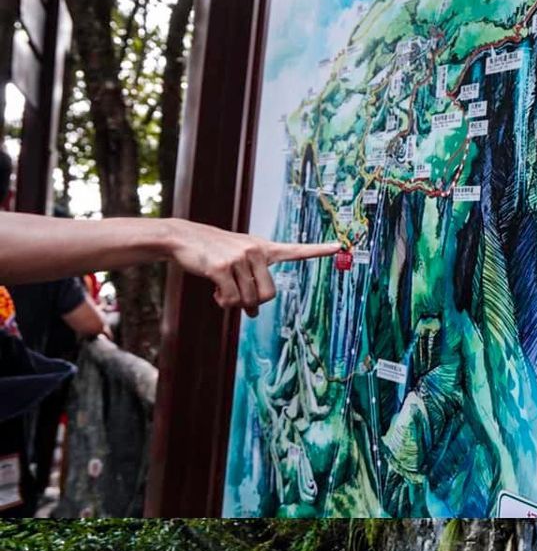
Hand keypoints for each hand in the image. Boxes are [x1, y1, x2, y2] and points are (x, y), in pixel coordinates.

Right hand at [161, 218, 335, 316]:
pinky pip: (231, 300)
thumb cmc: (213, 253)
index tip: (340, 247)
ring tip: (222, 291)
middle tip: (240, 302)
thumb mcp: (237, 263)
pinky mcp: (221, 267)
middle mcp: (255, 251)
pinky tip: (214, 292)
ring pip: (249, 299)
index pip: (296, 250)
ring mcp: (239, 258)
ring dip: (235, 304)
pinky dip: (223, 303)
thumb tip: (255, 312)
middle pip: (269, 294)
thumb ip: (252, 282)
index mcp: (263, 248)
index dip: (318, 250)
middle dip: (255, 303)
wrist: (182, 238)